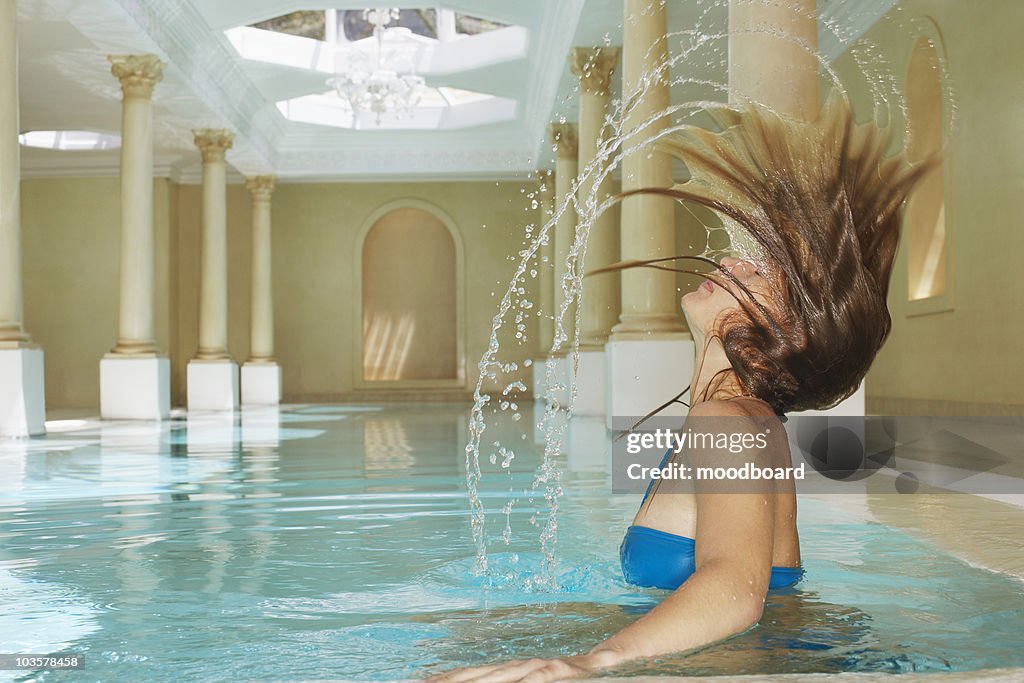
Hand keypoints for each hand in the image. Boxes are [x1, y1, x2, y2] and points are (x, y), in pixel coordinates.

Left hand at [423, 650, 619, 682]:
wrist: (604, 661)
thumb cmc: (564, 676)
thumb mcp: (534, 682)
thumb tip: (489, 681)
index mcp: (508, 672)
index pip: (470, 675)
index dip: (446, 679)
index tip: (420, 682)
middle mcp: (518, 666)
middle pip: (477, 675)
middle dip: (450, 681)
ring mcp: (536, 667)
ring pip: (501, 676)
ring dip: (479, 681)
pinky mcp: (558, 669)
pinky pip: (538, 677)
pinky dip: (526, 680)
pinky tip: (518, 682)